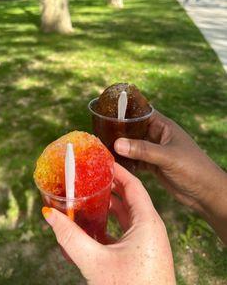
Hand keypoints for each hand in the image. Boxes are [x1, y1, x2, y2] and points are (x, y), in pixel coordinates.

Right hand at [42, 163, 175, 284]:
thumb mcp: (95, 261)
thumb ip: (70, 237)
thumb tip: (49, 214)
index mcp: (148, 222)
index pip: (133, 184)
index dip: (117, 170)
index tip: (100, 161)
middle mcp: (152, 228)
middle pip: (130, 197)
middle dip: (110, 187)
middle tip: (89, 177)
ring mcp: (150, 242)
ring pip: (129, 215)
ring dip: (110, 206)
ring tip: (88, 197)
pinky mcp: (145, 254)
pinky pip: (128, 230)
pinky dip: (112, 224)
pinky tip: (94, 227)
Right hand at [115, 110, 226, 243]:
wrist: (206, 193)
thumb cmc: (193, 168)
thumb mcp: (167, 157)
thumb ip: (143, 150)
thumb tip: (117, 143)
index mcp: (163, 126)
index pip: (140, 113)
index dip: (125, 112)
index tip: (106, 113)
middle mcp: (157, 135)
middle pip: (133, 129)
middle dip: (118, 131)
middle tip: (98, 133)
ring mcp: (154, 151)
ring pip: (132, 145)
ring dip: (120, 147)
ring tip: (102, 148)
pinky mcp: (153, 165)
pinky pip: (135, 160)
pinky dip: (126, 161)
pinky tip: (113, 163)